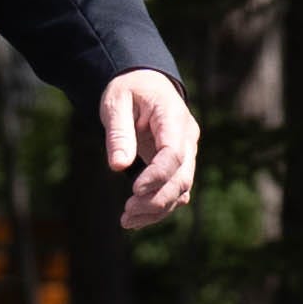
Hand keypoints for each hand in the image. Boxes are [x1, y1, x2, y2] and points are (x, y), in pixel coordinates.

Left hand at [100, 69, 199, 228]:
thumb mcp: (115, 103)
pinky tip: (137, 219)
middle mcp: (187, 137)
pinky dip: (159, 206)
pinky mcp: (178, 163)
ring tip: (127, 221)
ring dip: (157, 208)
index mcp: (173, 118)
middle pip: (182, 177)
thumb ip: (118, 133)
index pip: (174, 153)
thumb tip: (117, 166)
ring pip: (181, 188)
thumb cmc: (127, 89)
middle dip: (156, 199)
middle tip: (126, 214)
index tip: (134, 190)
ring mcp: (186, 152)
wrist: (143, 82)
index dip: (157, 175)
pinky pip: (175, 189)